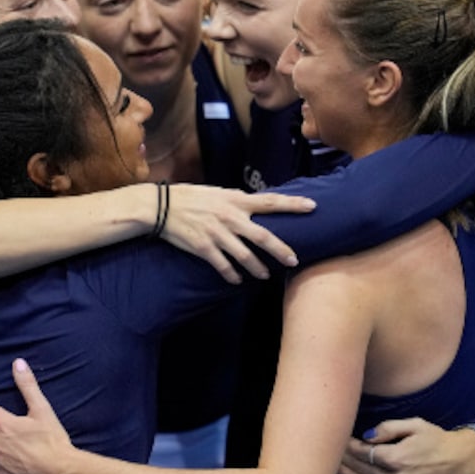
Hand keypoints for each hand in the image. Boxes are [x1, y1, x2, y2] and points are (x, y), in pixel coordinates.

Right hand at [161, 184, 314, 283]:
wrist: (161, 207)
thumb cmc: (191, 198)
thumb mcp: (218, 193)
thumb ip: (238, 202)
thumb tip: (258, 206)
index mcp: (235, 200)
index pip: (270, 201)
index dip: (293, 204)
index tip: (313, 207)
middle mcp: (229, 217)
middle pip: (263, 236)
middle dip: (280, 250)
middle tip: (294, 260)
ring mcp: (217, 234)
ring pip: (245, 256)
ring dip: (257, 268)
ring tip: (264, 275)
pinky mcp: (203, 248)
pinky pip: (223, 266)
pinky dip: (232, 275)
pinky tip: (237, 280)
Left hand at [338, 418, 474, 473]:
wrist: (460, 462)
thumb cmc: (436, 439)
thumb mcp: (414, 424)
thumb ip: (387, 428)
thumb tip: (365, 435)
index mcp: (397, 459)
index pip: (362, 453)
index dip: (348, 445)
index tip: (341, 437)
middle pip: (359, 470)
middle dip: (344, 459)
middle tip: (333, 449)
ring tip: (338, 464)